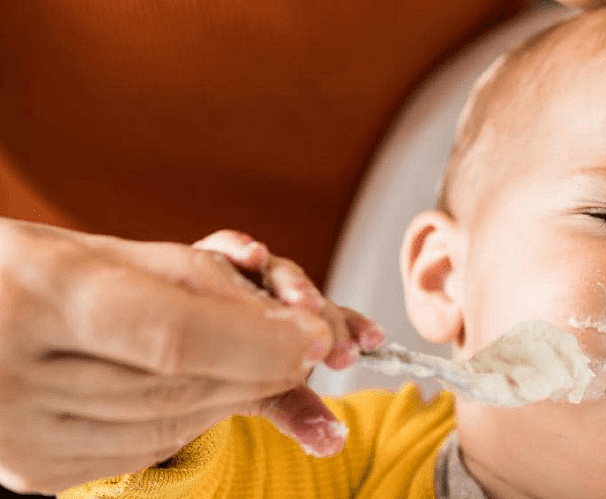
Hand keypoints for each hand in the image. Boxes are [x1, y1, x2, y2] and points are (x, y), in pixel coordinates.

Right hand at [0, 222, 381, 493]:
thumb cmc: (23, 275)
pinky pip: (144, 449)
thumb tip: (284, 318)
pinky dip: (192, 419)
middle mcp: (18, 373)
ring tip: (266, 363)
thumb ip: (186, 278)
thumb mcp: (95, 252)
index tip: (317, 335)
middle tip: (307, 347)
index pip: (173, 333)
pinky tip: (209, 390)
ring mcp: (23, 434)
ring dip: (236, 393)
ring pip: (171, 424)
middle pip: (181, 385)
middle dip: (261, 367)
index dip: (259, 340)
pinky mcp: (36, 469)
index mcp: (36, 294)